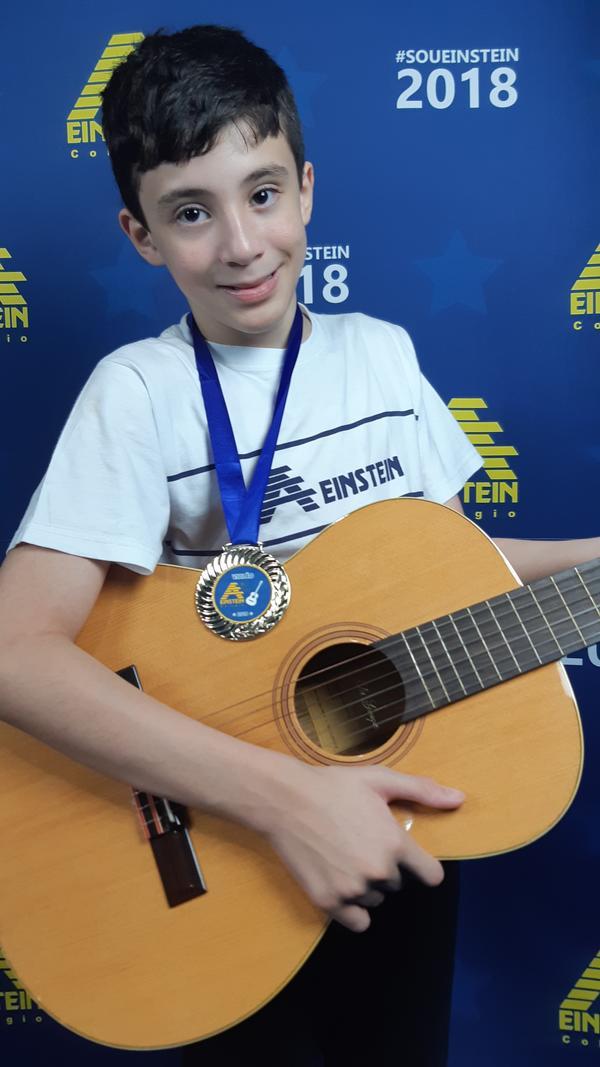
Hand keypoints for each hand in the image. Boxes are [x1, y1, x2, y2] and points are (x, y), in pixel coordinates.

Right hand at [262, 763, 463, 932]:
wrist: (285, 799)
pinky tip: (341, 883)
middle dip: (386, 867)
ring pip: (376, 899)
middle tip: (361, 842)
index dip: (423, 866)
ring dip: (367, 885)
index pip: (432, 875)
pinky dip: (353, 908)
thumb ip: (422, 790)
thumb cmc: (334, 786)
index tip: (409, 858)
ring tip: (345, 856)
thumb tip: (460, 799)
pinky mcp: (329, 902)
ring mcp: (352, 889)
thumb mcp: (380, 780)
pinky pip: (357, 922)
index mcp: (396, 843)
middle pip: (398, 884)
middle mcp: (378, 871)